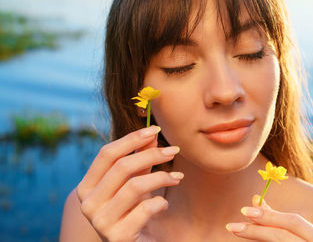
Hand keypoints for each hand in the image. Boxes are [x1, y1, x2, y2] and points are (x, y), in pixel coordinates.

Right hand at [76, 125, 182, 241]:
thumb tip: (152, 134)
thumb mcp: (135, 182)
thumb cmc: (134, 211)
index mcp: (86, 187)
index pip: (106, 154)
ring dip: (162, 177)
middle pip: (121, 167)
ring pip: (135, 186)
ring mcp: (100, 222)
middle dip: (152, 155)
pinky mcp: (118, 237)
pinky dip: (161, 202)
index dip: (131, 139)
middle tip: (173, 151)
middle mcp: (87, 204)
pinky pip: (145, 209)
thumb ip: (140, 159)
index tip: (155, 130)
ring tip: (177, 178)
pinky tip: (164, 205)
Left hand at [226, 195, 312, 241]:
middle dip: (256, 231)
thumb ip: (278, 220)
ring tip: (238, 232)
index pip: (294, 222)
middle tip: (232, 226)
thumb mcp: (299, 235)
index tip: (244, 210)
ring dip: (256, 240)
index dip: (269, 215)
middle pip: (283, 237)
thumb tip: (255, 200)